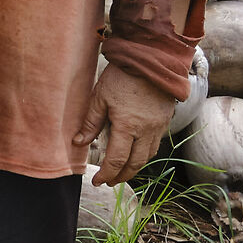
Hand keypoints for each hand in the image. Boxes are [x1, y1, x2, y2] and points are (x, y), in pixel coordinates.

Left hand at [75, 63, 178, 186]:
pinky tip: (135, 154)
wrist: (152, 60)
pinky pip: (155, 145)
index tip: (97, 181)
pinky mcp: (165, 121)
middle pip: (134, 164)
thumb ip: (91, 122)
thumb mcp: (100, 96)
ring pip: (147, 157)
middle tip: (109, 181)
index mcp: (127, 126)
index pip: (116, 160)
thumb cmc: (122, 76)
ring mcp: (158, 127)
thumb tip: (78, 142)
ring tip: (121, 172)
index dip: (106, 174)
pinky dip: (144, 155)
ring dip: (134, 168)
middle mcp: (145, 131)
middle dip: (121, 176)